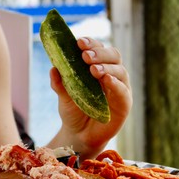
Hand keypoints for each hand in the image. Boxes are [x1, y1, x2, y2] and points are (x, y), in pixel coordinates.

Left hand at [50, 37, 132, 157]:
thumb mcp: (64, 96)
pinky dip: (115, 84)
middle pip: (112, 55)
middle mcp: (111, 75)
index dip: (91, 43)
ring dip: (107, 67)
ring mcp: (120, 88)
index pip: (98, 49)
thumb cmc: (74, 112)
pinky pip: (123, 91)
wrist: (79, 135)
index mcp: (97, 68)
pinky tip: (106, 80)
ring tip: (93, 69)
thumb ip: (59, 83)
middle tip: (85, 55)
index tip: (78, 42)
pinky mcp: (124, 104)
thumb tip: (53, 68)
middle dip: (99, 53)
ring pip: (120, 70)